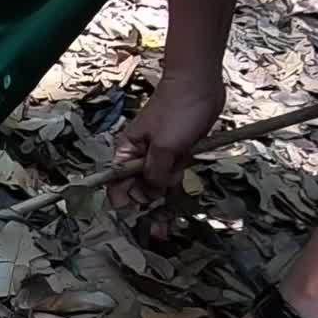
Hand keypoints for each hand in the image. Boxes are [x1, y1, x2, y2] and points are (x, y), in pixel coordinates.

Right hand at [110, 72, 225, 236]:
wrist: (200, 83)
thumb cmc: (177, 109)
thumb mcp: (164, 147)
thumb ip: (154, 174)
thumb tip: (148, 196)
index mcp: (126, 153)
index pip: (117, 186)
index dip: (126, 205)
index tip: (137, 221)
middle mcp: (139, 157)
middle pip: (137, 191)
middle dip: (144, 212)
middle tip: (155, 234)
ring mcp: (159, 156)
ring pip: (156, 188)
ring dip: (161, 208)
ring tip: (164, 230)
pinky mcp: (177, 154)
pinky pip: (173, 179)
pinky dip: (174, 193)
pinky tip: (176, 210)